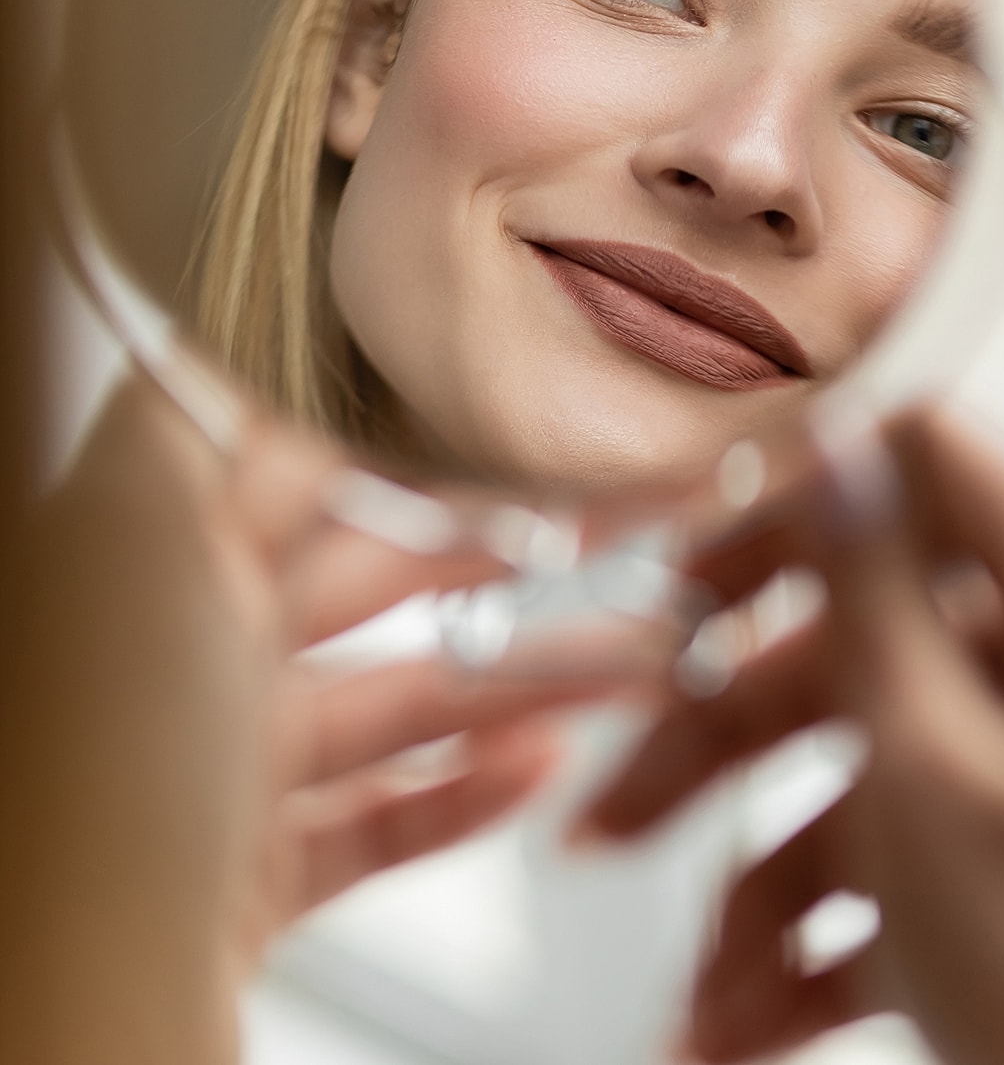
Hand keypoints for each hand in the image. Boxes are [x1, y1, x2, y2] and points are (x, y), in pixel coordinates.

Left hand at [36, 376, 624, 1032]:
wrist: (65, 990)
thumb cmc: (86, 769)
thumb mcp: (137, 538)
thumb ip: (191, 417)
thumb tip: (247, 328)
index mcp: (158, 557)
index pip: (313, 469)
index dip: (427, 446)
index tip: (527, 436)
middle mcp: (189, 652)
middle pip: (381, 583)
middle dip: (509, 556)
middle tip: (617, 535)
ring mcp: (223, 766)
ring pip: (399, 702)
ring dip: (519, 680)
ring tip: (625, 663)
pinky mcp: (253, 871)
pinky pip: (378, 818)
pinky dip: (462, 792)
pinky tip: (535, 765)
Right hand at [579, 407, 1003, 1064]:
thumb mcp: (939, 771)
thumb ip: (875, 596)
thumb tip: (837, 454)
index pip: (926, 462)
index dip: (801, 498)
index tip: (696, 568)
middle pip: (856, 645)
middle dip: (722, 744)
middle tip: (619, 808)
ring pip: (859, 772)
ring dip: (756, 883)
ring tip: (696, 997)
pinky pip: (899, 862)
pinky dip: (815, 936)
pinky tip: (744, 1019)